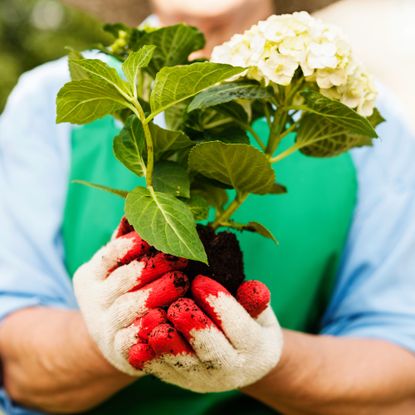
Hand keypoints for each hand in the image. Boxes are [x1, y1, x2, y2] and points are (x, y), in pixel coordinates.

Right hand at [73, 221, 188, 375]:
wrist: (109, 338)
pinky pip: (134, 339)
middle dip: (154, 267)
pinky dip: (152, 327)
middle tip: (183, 257)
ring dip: (158, 293)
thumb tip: (138, 205)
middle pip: (124, 280)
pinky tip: (171, 317)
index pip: (110, 254)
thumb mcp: (117, 267)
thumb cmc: (123, 291)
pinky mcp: (117, 351)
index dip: (135, 244)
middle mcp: (93, 300)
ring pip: (130, 307)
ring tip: (183, 282)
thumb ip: (127, 242)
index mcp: (90, 274)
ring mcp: (103, 326)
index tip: (159, 236)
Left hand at [145, 275, 282, 391]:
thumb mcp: (260, 313)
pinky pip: (165, 373)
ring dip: (166, 345)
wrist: (244, 361)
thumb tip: (254, 288)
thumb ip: (255, 301)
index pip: (238, 327)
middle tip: (177, 305)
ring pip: (184, 365)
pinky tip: (137, 344)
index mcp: (255, 349)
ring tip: (153, 321)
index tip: (200, 279)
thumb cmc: (251, 325)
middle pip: (211, 351)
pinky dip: (150, 360)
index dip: (219, 303)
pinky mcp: (184, 382)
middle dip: (193, 327)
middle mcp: (231, 370)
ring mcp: (205, 379)